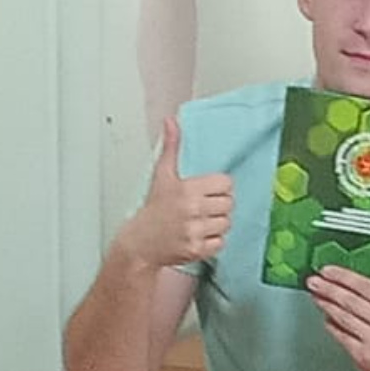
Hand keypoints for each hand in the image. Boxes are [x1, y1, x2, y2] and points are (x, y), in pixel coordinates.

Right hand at [117, 117, 233, 266]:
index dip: (219, 187)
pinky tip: (198, 235)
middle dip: (218, 205)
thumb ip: (170, 147)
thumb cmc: (153, 209)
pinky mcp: (196, 249)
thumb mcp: (162, 175)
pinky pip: (221, 242)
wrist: (140, 243)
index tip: (207, 191)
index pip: (226, 183)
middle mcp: (192, 209)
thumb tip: (171, 121)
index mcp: (187, 188)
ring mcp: (194, 230)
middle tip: (202, 208)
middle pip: (229, 203)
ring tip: (199, 222)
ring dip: (217, 224)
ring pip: (227, 223)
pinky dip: (213, 241)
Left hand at [308, 266, 369, 370]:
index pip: (365, 286)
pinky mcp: (363, 357)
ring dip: (325, 304)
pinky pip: (341, 336)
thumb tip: (347, 288)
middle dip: (328, 289)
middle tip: (313, 281)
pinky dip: (331, 325)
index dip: (343, 276)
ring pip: (343, 317)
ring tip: (315, 296)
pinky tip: (325, 318)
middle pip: (351, 300)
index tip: (327, 270)